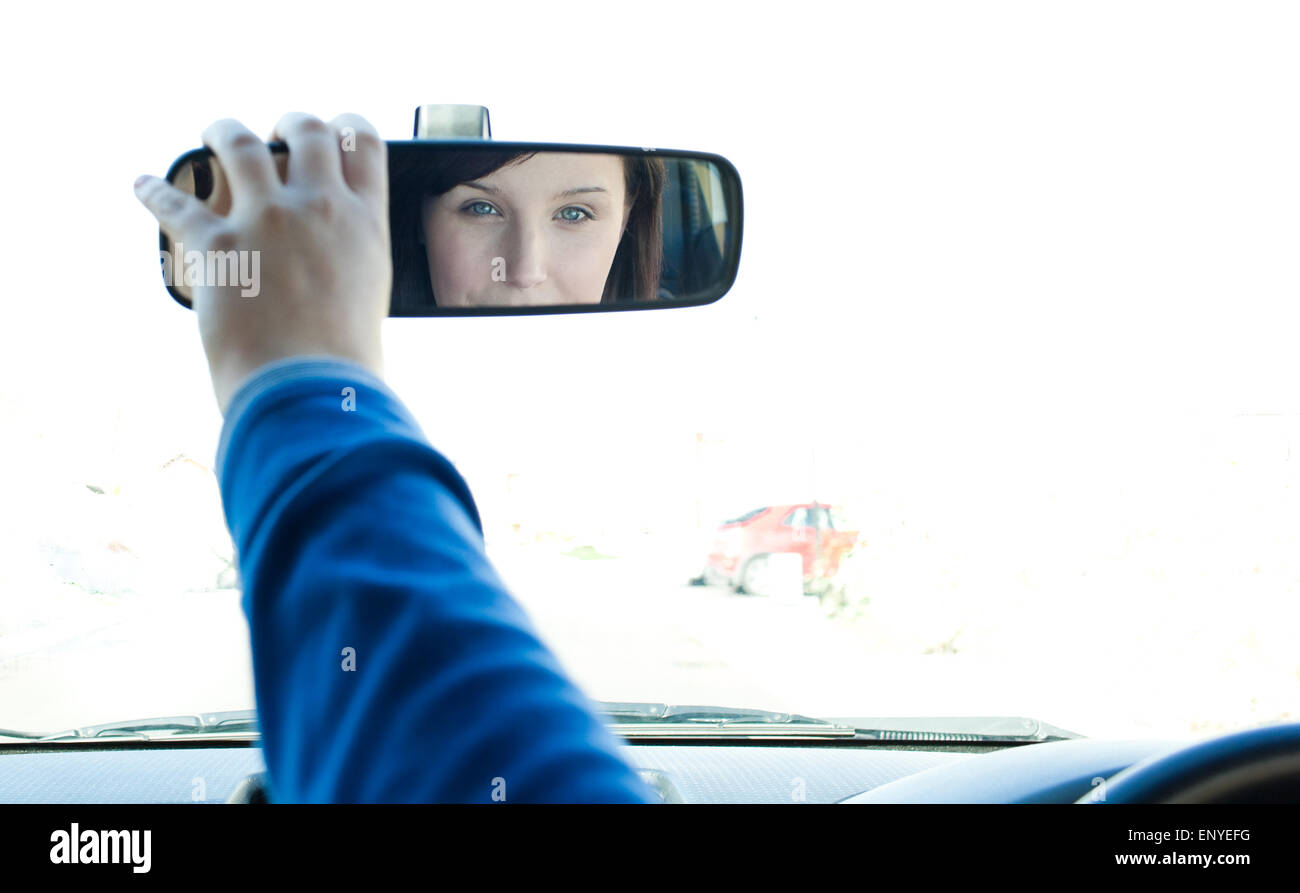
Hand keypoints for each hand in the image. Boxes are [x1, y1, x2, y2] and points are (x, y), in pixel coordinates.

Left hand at [135, 113, 390, 413]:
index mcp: (365, 224)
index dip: (347, 128)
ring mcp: (268, 220)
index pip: (365, 144)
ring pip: (240, 143)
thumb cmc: (345, 366)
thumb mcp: (368, 298)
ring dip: (224, 132)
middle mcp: (320, 208)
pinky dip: (154, 191)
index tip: (332, 131)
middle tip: (274, 132)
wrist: (311, 394)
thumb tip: (329, 261)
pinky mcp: (217, 244)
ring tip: (214, 134)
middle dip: (288, 123)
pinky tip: (141, 186)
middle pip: (306, 130)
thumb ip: (350, 262)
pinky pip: (175, 202)